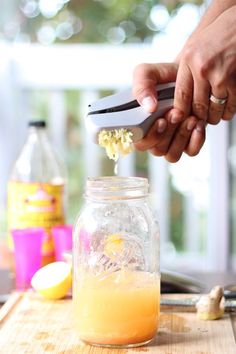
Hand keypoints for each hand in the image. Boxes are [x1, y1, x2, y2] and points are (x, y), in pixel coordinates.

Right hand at [132, 63, 205, 161]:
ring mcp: (171, 142)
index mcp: (139, 125)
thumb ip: (142, 85)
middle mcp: (154, 136)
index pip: (139, 143)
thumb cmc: (166, 76)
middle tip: (177, 113)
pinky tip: (198, 124)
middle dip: (168, 133)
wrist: (191, 74)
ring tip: (190, 117)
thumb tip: (148, 107)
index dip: (149, 137)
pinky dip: (196, 141)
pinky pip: (191, 151)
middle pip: (156, 150)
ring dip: (181, 137)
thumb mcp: (149, 73)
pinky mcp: (188, 142)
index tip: (161, 120)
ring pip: (172, 154)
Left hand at [173, 5, 235, 124]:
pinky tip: (226, 108)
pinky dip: (228, 112)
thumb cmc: (217, 38)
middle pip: (197, 107)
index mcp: (188, 61)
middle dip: (199, 117)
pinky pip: (231, 106)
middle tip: (200, 119)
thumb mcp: (193, 50)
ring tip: (214, 115)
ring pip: (215, 110)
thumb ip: (185, 73)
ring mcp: (221, 76)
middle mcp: (202, 68)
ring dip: (215, 117)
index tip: (182, 118)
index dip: (181, 112)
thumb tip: (177, 100)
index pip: (181, 96)